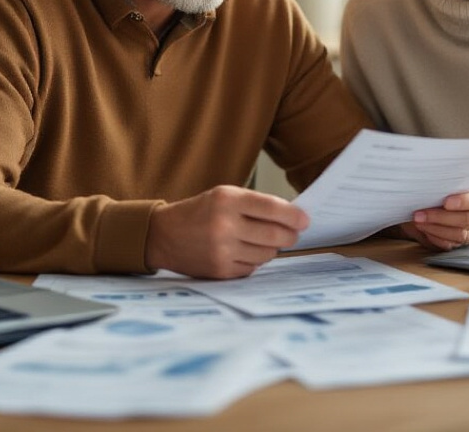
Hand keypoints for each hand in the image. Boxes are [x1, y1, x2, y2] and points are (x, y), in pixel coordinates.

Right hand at [145, 185, 308, 278]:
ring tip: (261, 241)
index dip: (294, 216)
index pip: (272, 208)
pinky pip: (252, 268)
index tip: (305, 220)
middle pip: (274, 235)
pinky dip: (254, 261)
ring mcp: (222, 250)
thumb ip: (255, 205)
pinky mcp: (220, 271)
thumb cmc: (199, 212)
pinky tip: (243, 252)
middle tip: (292, 234)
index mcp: (227, 200)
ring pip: (267, 254)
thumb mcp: (223, 196)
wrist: (163, 235)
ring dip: (271, 249)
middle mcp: (224, 225)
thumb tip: (292, 218)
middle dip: (289, 235)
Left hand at [400, 187, 468, 250]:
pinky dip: (434, 237)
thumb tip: (431, 185)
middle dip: (442, 217)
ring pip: (459, 234)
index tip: (446, 202)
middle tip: (422, 213)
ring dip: (435, 228)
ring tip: (419, 220)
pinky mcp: (459, 243)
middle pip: (467, 219)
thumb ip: (445, 185)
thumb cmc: (442, 192)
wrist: (431, 207)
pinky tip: (424, 229)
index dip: (464, 202)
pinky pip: (449, 244)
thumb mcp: (444, 185)